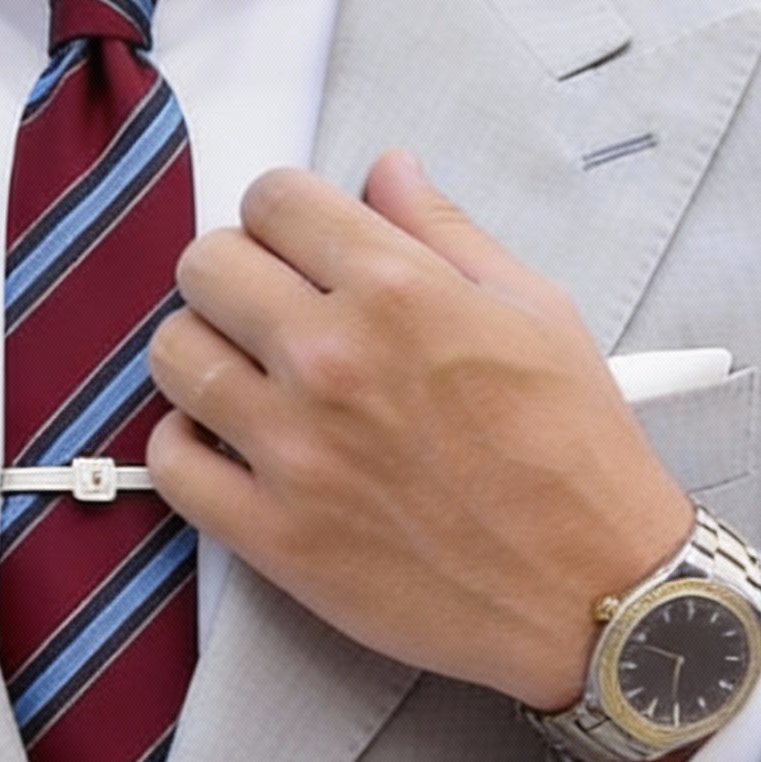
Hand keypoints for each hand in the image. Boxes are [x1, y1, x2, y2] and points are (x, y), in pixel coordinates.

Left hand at [147, 150, 693, 710]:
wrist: (590, 591)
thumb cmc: (574, 454)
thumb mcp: (536, 311)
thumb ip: (445, 232)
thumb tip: (386, 170)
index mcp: (398, 290)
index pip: (273, 199)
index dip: (281, 213)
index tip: (294, 243)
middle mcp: (332, 359)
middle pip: (206, 265)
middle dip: (232, 272)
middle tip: (265, 306)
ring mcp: (293, 449)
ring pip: (173, 354)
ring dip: (201, 351)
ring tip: (243, 374)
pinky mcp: (273, 533)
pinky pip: (171, 463)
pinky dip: (185, 446)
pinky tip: (226, 444)